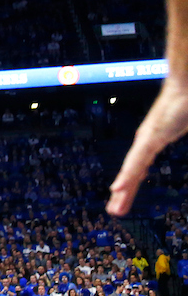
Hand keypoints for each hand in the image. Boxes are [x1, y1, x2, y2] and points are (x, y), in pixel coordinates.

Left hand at [109, 79, 187, 215]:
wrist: (186, 84)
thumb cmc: (186, 104)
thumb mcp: (182, 128)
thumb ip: (182, 131)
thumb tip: (184, 130)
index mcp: (153, 140)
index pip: (140, 167)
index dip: (131, 183)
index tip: (122, 197)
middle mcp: (145, 141)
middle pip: (132, 172)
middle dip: (123, 193)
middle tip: (114, 211)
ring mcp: (146, 139)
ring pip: (131, 169)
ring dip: (122, 189)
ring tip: (114, 207)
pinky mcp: (151, 136)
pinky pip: (138, 159)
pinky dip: (127, 174)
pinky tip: (117, 188)